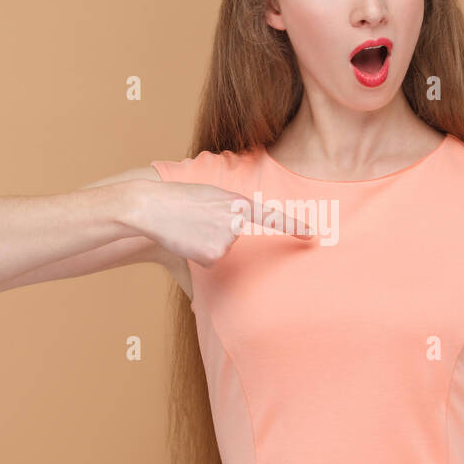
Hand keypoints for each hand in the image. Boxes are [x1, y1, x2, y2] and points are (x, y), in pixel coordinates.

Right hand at [135, 181, 313, 267]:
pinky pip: (211, 262)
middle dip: (216, 235)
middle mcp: (237, 220)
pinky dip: (197, 255)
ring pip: (221, 253)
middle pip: (235, 239)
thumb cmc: (174, 203)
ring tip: (187, 228)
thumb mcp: (206, 201)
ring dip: (205, 244)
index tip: (312, 234)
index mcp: (237, 201)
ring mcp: (228, 238)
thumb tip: (228, 245)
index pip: (271, 216)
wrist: (151, 206)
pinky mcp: (215, 255)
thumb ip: (224, 218)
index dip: (293, 226)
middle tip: (195, 220)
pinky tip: (186, 240)